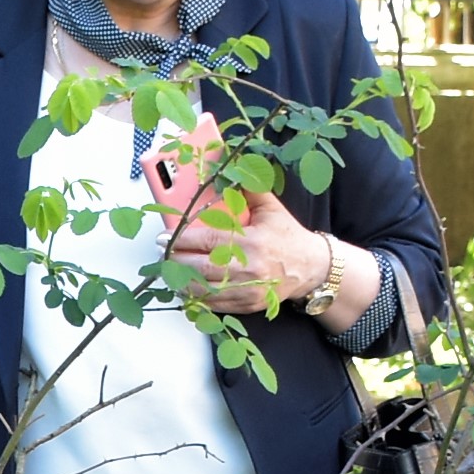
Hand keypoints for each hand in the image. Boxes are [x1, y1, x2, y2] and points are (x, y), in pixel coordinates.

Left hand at [166, 182, 331, 319]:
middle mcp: (248, 269)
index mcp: (252, 242)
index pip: (207, 240)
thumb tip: (228, 167)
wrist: (311, 268)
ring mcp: (247, 291)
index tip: (165, 236)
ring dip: (181, 281)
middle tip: (163, 253)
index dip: (181, 239)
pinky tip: (186, 286)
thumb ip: (248, 188)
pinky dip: (196, 297)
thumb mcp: (270, 208)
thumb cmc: (288, 236)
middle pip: (200, 267)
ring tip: (170, 270)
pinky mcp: (247, 306)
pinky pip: (213, 305)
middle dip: (176, 260)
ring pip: (203, 290)